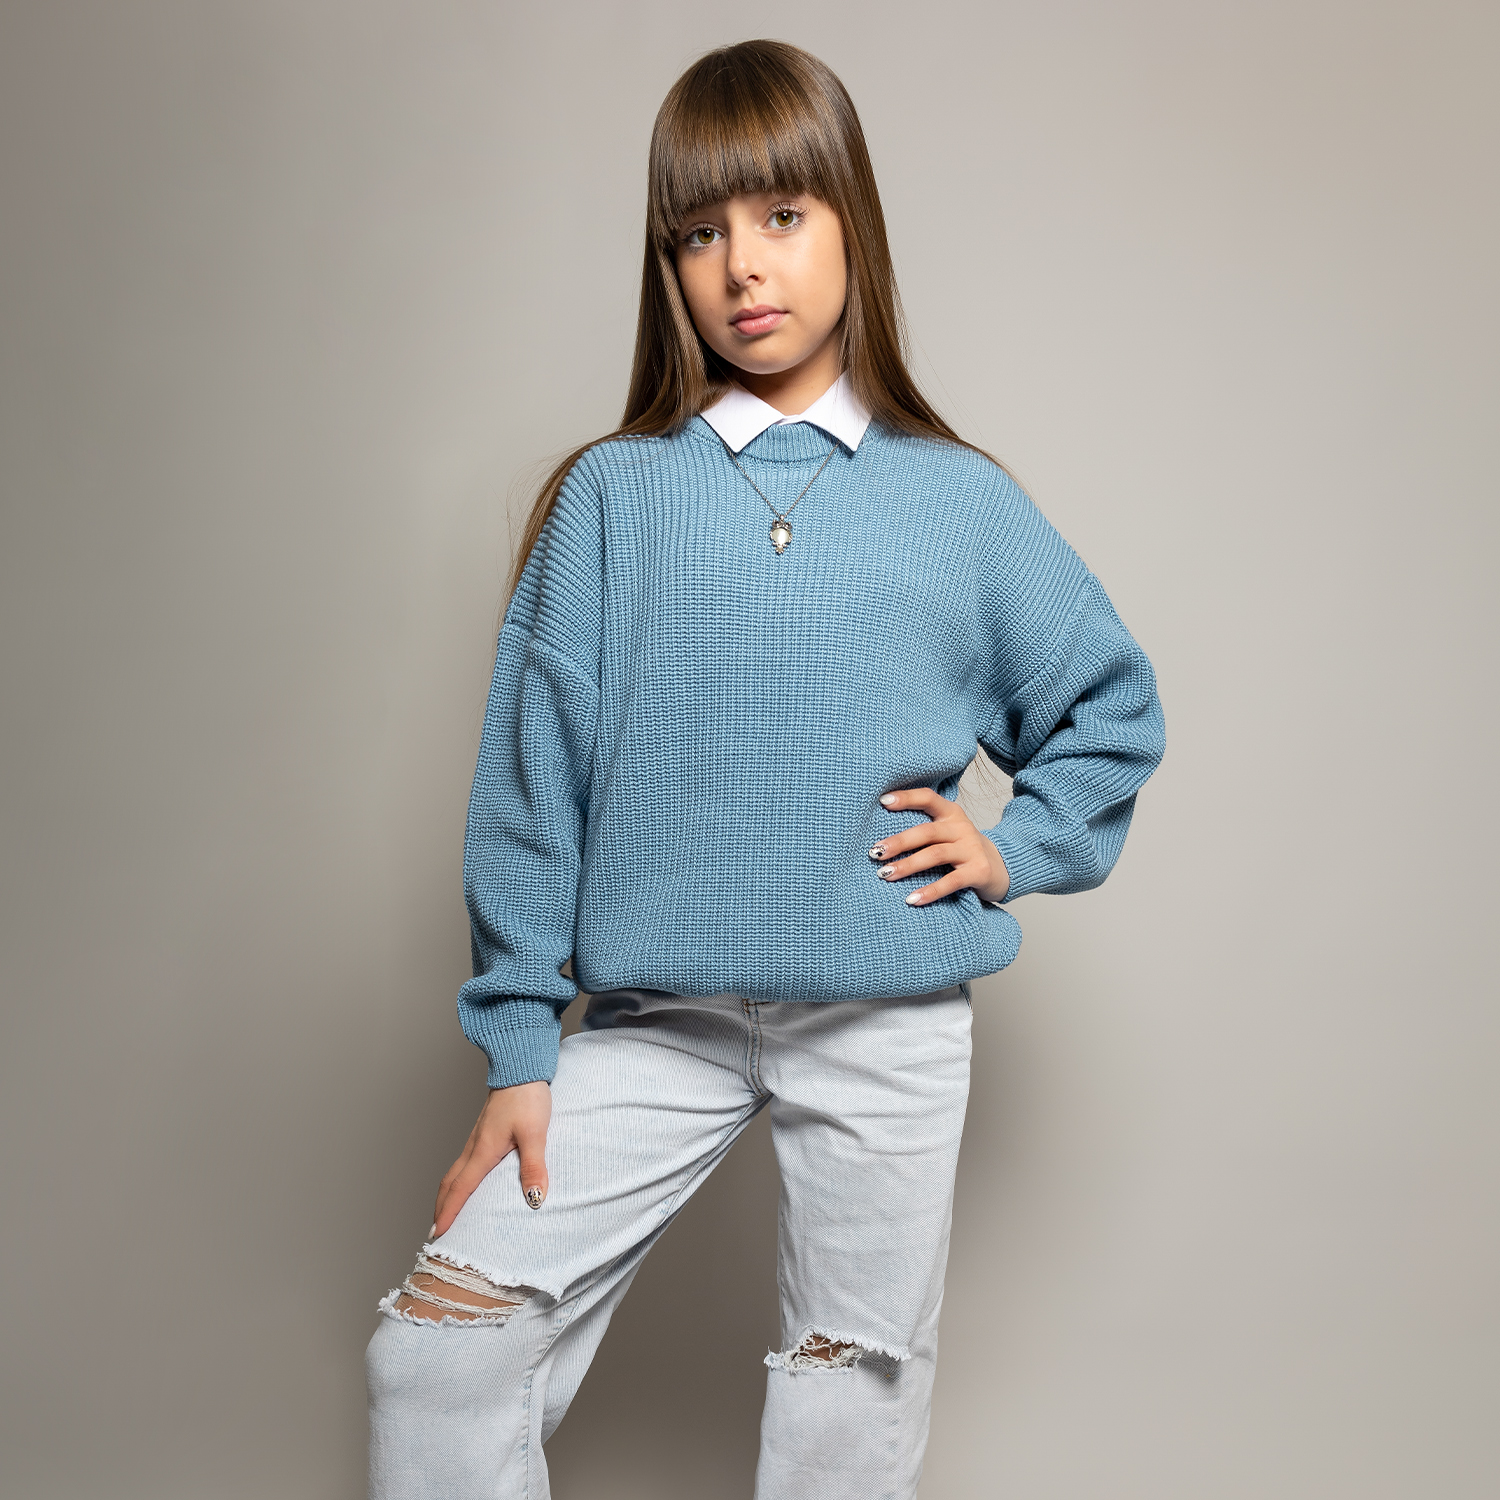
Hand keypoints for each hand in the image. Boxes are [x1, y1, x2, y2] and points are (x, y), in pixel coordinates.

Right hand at [432, 1080, 551, 1235]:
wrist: (521, 1067)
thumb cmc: (527, 1097)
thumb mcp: (535, 1133)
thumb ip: (534, 1166)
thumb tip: (535, 1199)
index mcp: (483, 1150)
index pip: (461, 1188)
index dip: (450, 1211)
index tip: (438, 1232)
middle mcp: (475, 1146)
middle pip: (450, 1182)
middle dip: (441, 1207)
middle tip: (436, 1231)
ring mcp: (477, 1138)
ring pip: (455, 1172)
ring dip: (447, 1194)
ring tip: (447, 1212)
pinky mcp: (484, 1132)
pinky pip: (464, 1162)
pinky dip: (458, 1180)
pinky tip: (468, 1183)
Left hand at [870, 787, 1009, 905]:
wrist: (1003, 867)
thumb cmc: (963, 849)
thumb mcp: (948, 832)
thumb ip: (924, 829)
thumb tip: (881, 840)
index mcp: (951, 814)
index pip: (928, 798)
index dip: (906, 798)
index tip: (883, 802)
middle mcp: (962, 828)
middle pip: (926, 832)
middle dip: (898, 842)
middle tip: (875, 853)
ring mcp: (972, 849)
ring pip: (935, 855)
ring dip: (908, 865)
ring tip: (885, 874)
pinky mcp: (978, 871)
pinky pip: (951, 881)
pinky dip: (930, 891)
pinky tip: (912, 899)